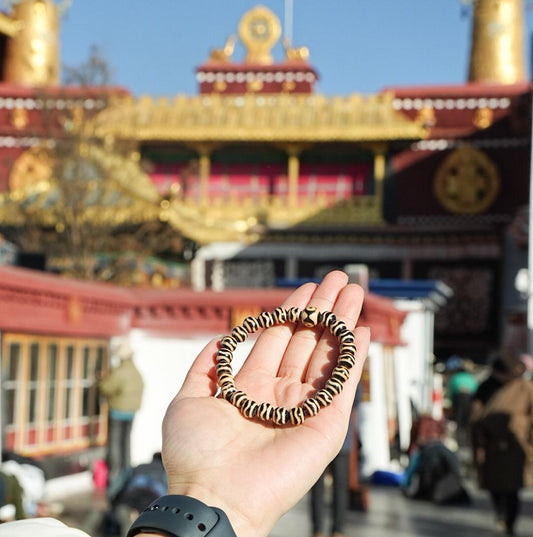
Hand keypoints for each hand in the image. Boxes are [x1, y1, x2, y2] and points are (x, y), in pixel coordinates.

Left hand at [161, 270, 369, 536]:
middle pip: (307, 341)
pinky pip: (343, 384)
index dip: (292, 311)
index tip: (305, 287)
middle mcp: (282, 394)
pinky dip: (354, 358)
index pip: (278, 338)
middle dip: (322, 308)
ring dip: (342, 322)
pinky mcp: (327, 424)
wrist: (213, 497)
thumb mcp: (189, 400)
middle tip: (338, 279)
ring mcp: (306, 407)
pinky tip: (361, 331)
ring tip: (353, 292)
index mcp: (252, 387)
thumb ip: (205, 367)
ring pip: (328, 355)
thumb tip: (219, 339)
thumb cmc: (195, 456)